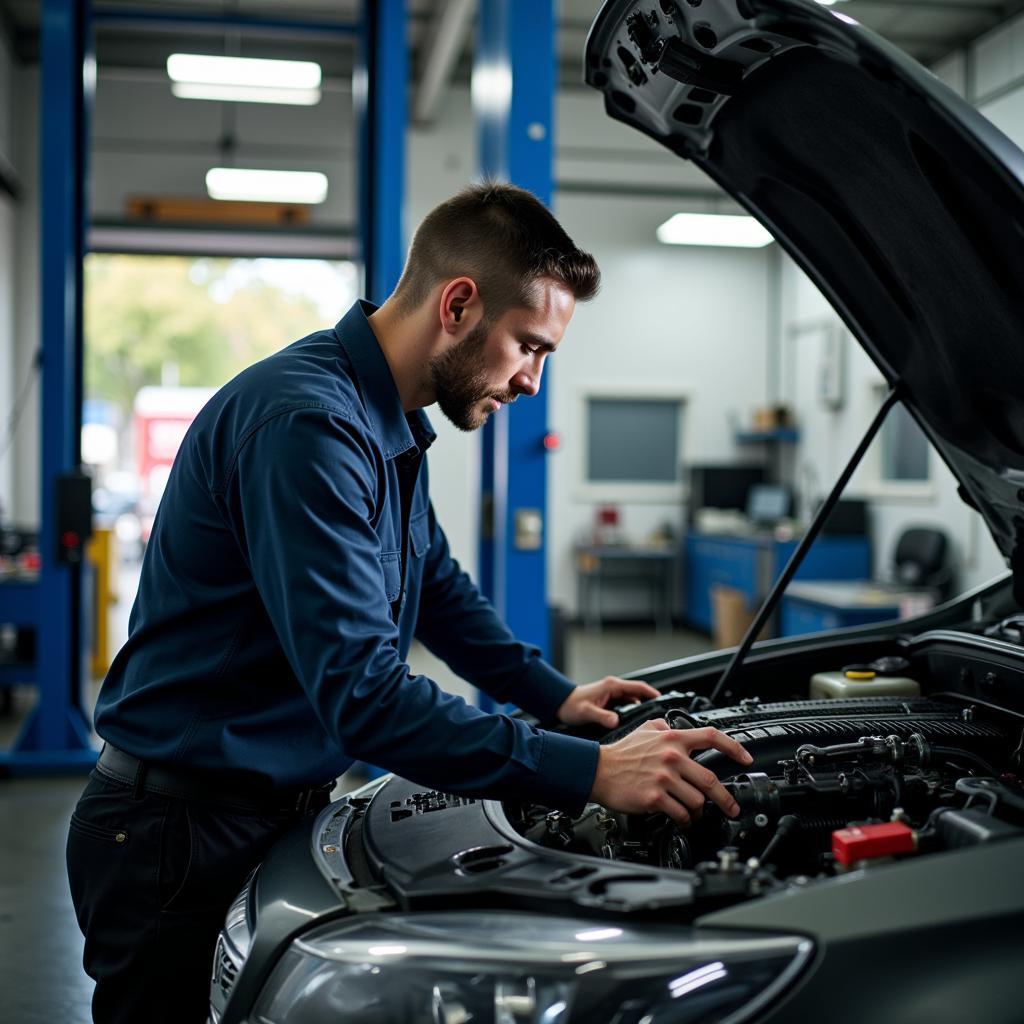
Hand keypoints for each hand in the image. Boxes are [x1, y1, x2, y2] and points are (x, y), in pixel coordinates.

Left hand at [556, 676, 660, 728]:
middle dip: (649, 702)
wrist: (560, 704)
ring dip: (641, 707)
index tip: (662, 700)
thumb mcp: (586, 712)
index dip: (651, 692)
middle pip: (638, 693)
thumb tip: (615, 721)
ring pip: (632, 700)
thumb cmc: (570, 705)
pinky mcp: (609, 701)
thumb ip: (601, 716)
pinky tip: (634, 722)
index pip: (638, 687)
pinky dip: (632, 711)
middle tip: (658, 715)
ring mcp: (612, 694)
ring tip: (649, 721)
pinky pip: (626, 705)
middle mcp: (613, 688)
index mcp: (611, 686)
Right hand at [590, 720, 752, 825]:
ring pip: (697, 800)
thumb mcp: (643, 729)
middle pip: (711, 780)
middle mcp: (671, 757)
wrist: (597, 770)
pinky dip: (684, 820)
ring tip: (695, 814)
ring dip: (698, 811)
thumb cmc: (620, 754)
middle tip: (731, 807)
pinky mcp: (654, 798)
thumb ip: (662, 725)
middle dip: (725, 798)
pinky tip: (681, 819)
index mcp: (672, 738)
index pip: (712, 737)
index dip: (734, 748)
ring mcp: (663, 778)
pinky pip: (680, 813)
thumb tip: (673, 723)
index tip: (746, 759)